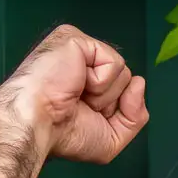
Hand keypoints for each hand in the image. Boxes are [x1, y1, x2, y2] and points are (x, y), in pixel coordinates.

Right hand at [0, 24, 147, 164]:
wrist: (37, 126)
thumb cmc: (62, 135)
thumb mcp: (111, 138)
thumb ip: (136, 116)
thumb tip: (140, 83)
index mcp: (86, 84)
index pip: (124, 92)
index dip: (113, 112)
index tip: (85, 118)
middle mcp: (83, 64)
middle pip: (127, 81)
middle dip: (111, 103)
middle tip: (80, 107)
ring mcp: (80, 49)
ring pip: (123, 72)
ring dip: (104, 94)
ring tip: (76, 94)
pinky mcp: (76, 39)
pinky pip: (114, 63)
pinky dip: (100, 81)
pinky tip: (76, 82)